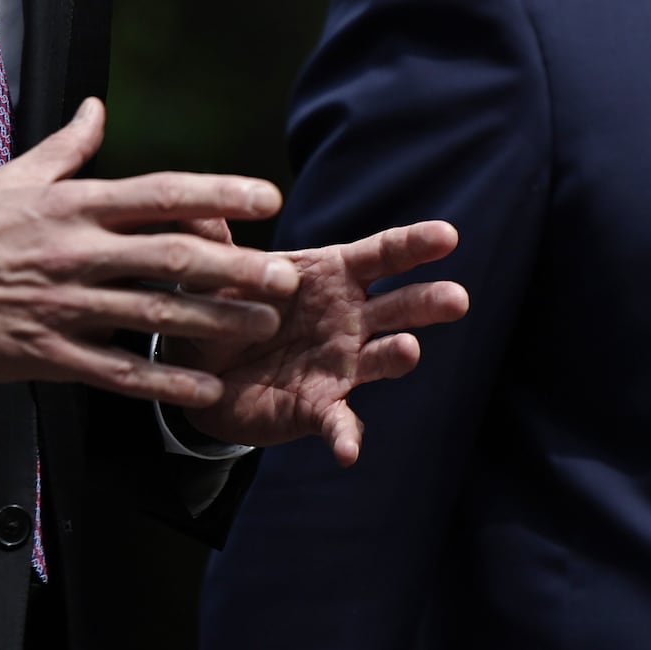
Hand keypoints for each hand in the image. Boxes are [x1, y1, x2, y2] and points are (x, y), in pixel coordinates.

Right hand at [0, 98, 298, 406]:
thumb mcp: (12, 177)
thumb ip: (66, 147)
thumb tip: (97, 108)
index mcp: (72, 204)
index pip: (160, 193)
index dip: (218, 194)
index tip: (267, 197)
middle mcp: (75, 250)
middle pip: (170, 257)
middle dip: (236, 268)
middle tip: (286, 277)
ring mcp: (62, 304)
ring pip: (152, 314)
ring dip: (213, 323)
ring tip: (262, 327)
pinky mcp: (45, 353)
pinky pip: (115, 370)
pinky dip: (161, 382)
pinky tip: (202, 389)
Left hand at [166, 220, 468, 465]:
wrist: (203, 373)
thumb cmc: (228, 307)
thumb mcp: (219, 271)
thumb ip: (214, 240)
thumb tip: (194, 200)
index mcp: (333, 275)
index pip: (381, 255)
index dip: (414, 244)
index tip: (448, 236)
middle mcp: (349, 318)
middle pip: (399, 305)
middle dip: (427, 301)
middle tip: (456, 298)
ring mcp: (341, 364)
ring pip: (382, 358)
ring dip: (398, 355)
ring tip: (408, 350)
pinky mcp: (320, 406)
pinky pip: (339, 422)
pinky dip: (346, 435)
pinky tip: (349, 450)